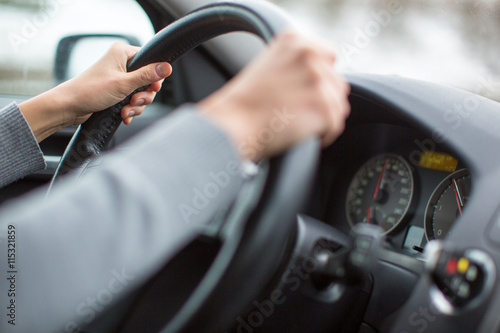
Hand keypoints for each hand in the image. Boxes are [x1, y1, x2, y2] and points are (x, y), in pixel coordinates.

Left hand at [20, 42, 171, 140]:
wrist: (70, 106)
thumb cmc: (90, 90)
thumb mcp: (123, 84)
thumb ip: (147, 76)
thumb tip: (166, 67)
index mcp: (123, 53)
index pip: (150, 60)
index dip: (154, 76)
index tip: (152, 87)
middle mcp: (121, 63)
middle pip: (148, 80)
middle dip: (143, 95)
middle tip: (134, 101)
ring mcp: (119, 78)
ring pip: (141, 92)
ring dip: (136, 105)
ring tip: (125, 110)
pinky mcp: (116, 91)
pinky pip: (132, 100)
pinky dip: (130, 109)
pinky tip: (123, 115)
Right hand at [199, 30, 349, 160]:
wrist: (233, 123)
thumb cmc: (244, 103)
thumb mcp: (267, 66)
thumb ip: (294, 64)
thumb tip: (317, 77)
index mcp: (294, 41)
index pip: (328, 57)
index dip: (319, 79)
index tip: (306, 93)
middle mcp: (309, 56)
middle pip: (336, 83)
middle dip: (323, 101)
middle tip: (301, 114)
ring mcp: (317, 81)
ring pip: (338, 104)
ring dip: (324, 118)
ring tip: (303, 125)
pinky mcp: (322, 107)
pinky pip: (336, 124)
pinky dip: (325, 134)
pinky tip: (308, 136)